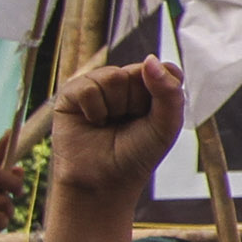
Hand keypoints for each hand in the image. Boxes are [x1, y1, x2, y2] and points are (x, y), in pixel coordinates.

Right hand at [48, 57, 187, 198]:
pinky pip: (89, 87)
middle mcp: (125, 82)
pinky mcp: (73, 92)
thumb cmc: (137, 154)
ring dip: (115, 107)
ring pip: (114, 77)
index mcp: (151, 87)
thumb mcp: (166, 125)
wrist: (103, 182)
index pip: (165, 69)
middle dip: (138, 102)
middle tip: (128, 123)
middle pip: (139, 72)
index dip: (163, 93)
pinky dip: (94, 109)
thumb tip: (149, 59)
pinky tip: (92, 122)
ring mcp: (98, 84)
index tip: (155, 117)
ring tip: (109, 124)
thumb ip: (169, 91)